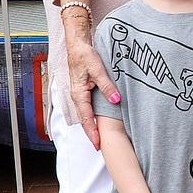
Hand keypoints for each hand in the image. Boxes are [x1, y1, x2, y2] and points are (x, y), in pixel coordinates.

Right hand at [65, 34, 119, 150]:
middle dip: (91, 133)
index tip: (97, 144)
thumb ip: (107, 86)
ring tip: (99, 138)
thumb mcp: (98, 70)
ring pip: (86, 114)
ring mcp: (80, 94)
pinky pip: (88, 107)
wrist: (77, 45)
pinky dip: (92, 116)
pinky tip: (98, 120)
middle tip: (99, 146)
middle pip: (85, 120)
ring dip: (91, 126)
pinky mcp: (84, 90)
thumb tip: (115, 100)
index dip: (92, 132)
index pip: (86, 118)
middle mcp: (77, 96)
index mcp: (79, 94)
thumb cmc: (84, 55)